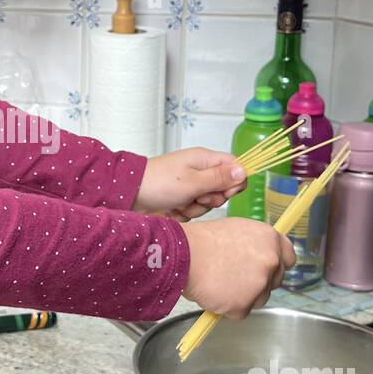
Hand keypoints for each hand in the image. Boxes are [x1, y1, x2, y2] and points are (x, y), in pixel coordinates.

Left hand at [131, 148, 247, 219]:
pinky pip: (192, 211)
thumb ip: (220, 178)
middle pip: (222, 190)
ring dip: (194, 209)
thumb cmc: (158, 183)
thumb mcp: (193, 182)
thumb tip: (244, 170)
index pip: (235, 168)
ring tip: (178, 204)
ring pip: (207, 204)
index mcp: (205, 160)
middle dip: (210, 200)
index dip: (235, 182)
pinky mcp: (180, 199)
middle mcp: (199, 171)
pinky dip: (183, 213)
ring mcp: (190, 186)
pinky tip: (171, 210)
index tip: (224, 192)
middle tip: (195, 197)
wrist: (128, 194)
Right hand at [180, 218, 295, 318]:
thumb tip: (260, 256)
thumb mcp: (237, 230)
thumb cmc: (203, 240)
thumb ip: (256, 244)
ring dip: (244, 296)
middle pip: (275, 281)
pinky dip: (228, 307)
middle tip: (236, 278)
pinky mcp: (244, 305)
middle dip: (259, 282)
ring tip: (221, 284)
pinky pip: (241, 311)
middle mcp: (270, 262)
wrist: (184, 255)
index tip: (267, 268)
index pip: (289, 258)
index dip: (277, 264)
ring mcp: (258, 285)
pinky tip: (215, 293)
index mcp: (270, 239)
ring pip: (259, 298)